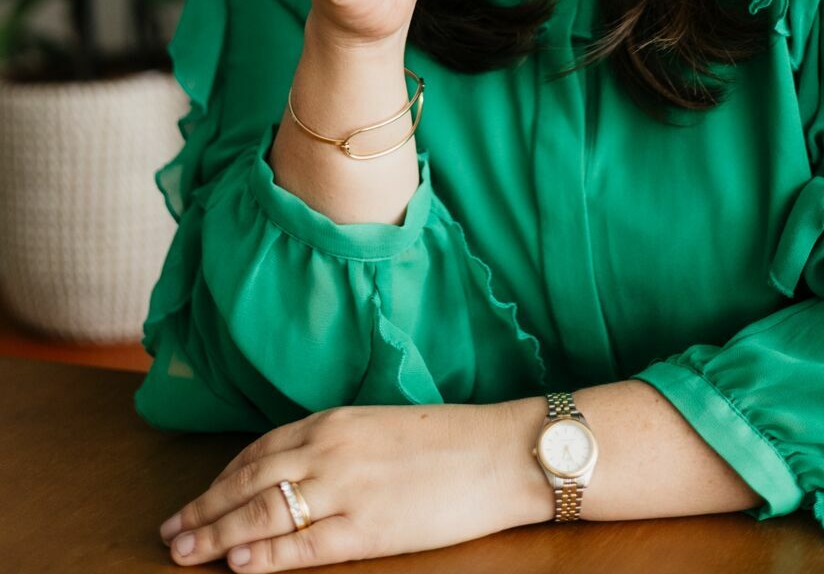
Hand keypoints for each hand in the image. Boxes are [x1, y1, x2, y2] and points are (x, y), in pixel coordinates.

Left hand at [159, 401, 544, 568]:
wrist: (499, 452)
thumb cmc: (448, 439)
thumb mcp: (380, 426)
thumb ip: (337, 443)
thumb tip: (296, 467)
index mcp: (334, 420)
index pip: (260, 449)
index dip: (222, 477)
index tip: (197, 497)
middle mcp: (330, 449)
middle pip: (249, 480)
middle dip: (205, 508)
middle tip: (169, 532)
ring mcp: (346, 489)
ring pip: (263, 512)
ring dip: (218, 533)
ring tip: (185, 551)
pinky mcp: (366, 528)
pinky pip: (302, 544)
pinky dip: (264, 555)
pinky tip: (237, 565)